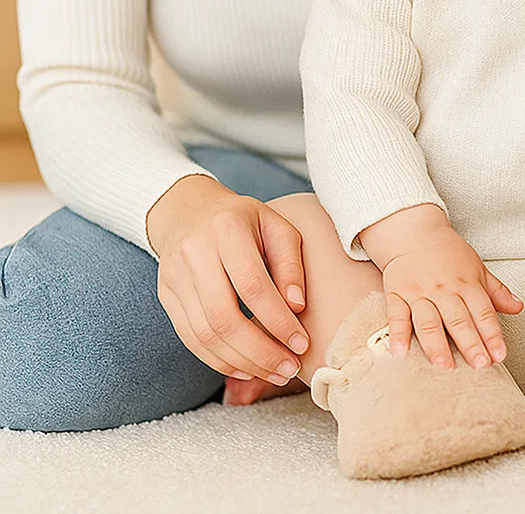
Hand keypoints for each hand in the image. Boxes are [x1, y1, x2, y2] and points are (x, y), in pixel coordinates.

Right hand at [146, 174, 309, 385]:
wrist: (191, 210)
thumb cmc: (246, 220)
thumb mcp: (277, 226)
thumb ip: (290, 263)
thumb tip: (297, 307)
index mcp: (227, 228)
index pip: (252, 285)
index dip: (278, 320)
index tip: (301, 343)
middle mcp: (194, 252)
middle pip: (223, 316)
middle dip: (259, 351)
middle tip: (288, 368)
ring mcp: (174, 276)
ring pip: (204, 334)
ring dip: (242, 362)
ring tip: (274, 372)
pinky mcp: (166, 296)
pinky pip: (190, 339)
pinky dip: (219, 360)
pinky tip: (246, 369)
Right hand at [361, 205, 522, 369]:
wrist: (414, 232)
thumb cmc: (448, 253)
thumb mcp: (477, 268)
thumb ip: (497, 291)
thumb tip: (518, 307)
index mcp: (466, 283)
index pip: (483, 313)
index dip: (492, 335)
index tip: (499, 355)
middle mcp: (444, 289)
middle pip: (458, 320)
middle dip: (470, 344)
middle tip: (479, 365)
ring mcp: (419, 292)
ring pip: (428, 321)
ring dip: (436, 344)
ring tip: (444, 365)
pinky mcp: (397, 293)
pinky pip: (397, 315)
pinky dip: (397, 333)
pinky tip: (400, 352)